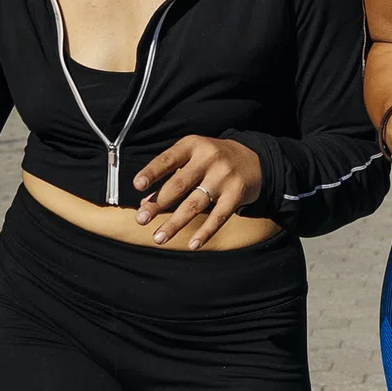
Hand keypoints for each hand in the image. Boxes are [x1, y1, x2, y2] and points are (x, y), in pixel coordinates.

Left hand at [132, 133, 263, 247]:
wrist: (254, 160)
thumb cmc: (212, 160)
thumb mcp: (192, 158)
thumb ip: (170, 176)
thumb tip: (145, 204)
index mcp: (193, 145)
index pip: (168, 159)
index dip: (152, 172)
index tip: (137, 185)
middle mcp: (209, 158)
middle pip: (179, 184)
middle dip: (158, 203)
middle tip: (141, 219)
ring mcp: (224, 176)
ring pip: (195, 204)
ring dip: (175, 223)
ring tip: (159, 238)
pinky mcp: (237, 193)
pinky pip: (218, 216)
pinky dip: (205, 232)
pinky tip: (192, 245)